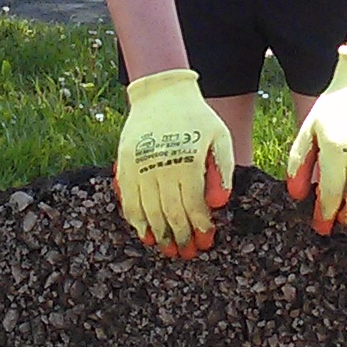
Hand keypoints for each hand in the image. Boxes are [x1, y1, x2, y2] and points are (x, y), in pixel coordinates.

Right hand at [114, 68, 233, 256]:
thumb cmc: (197, 117)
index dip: (200, 225)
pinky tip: (144, 232)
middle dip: (180, 236)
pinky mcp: (124, 163)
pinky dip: (135, 219)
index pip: (193, 203)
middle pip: (170, 212)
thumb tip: (218, 204)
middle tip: (186, 254)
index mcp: (187, 160)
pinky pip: (128, 198)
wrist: (161, 93)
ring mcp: (139, 165)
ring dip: (158, 233)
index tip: (206, 240)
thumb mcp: (220, 137)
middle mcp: (161, 165)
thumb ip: (222, 170)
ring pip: (147, 209)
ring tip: (166, 249)